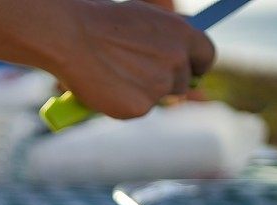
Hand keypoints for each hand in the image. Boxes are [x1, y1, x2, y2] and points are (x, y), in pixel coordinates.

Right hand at [52, 0, 214, 117]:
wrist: (70, 37)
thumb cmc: (100, 23)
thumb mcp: (142, 21)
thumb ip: (163, 41)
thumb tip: (172, 60)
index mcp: (182, 33)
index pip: (206, 56)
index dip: (194, 65)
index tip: (185, 71)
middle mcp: (177, 60)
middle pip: (182, 83)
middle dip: (164, 83)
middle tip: (136, 76)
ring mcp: (159, 86)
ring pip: (157, 98)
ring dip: (141, 93)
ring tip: (112, 74)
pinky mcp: (140, 108)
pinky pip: (135, 111)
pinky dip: (121, 104)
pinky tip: (103, 87)